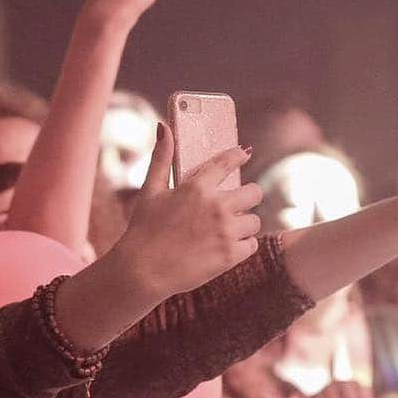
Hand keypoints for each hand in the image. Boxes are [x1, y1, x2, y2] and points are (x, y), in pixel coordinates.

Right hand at [114, 132, 261, 303]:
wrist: (143, 271)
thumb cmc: (143, 230)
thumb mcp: (150, 190)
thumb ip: (161, 158)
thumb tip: (163, 126)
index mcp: (197, 187)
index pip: (228, 162)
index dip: (238, 156)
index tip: (244, 154)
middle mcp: (217, 207)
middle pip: (254, 193)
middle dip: (249, 196)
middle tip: (240, 203)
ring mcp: (225, 232)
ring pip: (254, 221)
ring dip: (245, 224)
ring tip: (231, 229)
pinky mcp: (230, 256)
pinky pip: (252, 244)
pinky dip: (243, 246)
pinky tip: (230, 246)